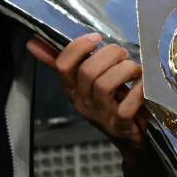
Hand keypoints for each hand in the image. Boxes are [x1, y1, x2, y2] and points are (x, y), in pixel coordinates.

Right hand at [34, 32, 146, 149]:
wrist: (131, 138)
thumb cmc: (110, 102)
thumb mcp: (87, 82)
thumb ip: (67, 62)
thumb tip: (32, 42)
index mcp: (72, 89)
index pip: (62, 65)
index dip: (78, 47)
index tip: (96, 38)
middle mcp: (82, 102)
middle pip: (87, 71)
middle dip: (110, 54)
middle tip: (123, 54)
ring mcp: (100, 115)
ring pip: (104, 85)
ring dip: (126, 69)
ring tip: (135, 69)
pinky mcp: (120, 126)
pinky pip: (125, 108)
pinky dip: (137, 93)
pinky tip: (143, 85)